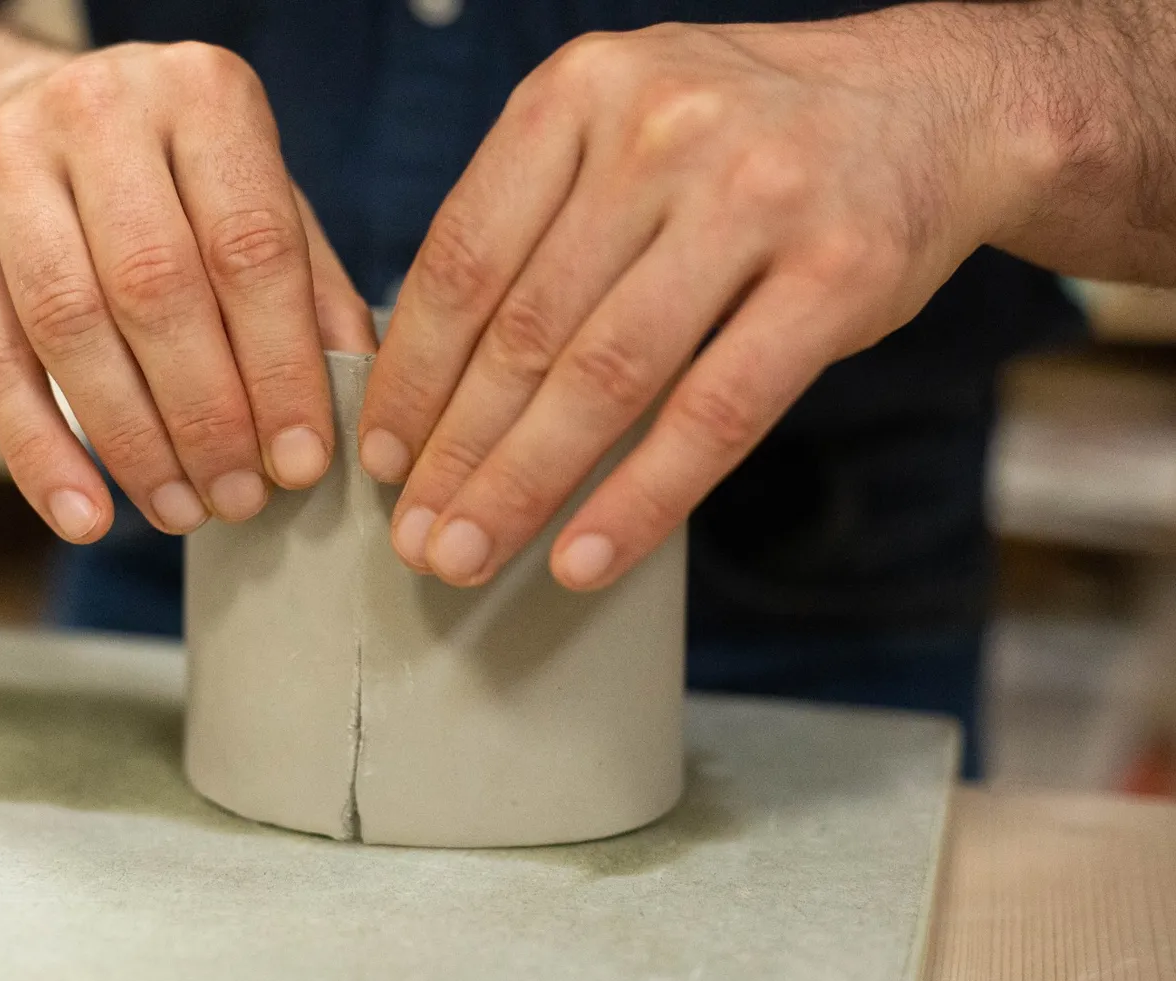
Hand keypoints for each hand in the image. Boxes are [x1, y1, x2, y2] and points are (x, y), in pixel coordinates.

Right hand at [0, 42, 373, 543]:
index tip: (301, 460)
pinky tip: (86, 516)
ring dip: (132, 441)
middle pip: (155, 289)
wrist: (23, 123)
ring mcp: (2, 162)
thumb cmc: (174, 184)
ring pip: (69, 326)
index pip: (250, 247)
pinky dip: (39, 451)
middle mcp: (96, 110)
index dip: (280, 367)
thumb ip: (311, 294)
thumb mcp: (259, 203)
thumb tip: (354, 409)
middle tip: (241, 499)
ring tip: (180, 511)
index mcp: (201, 94)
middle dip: (206, 415)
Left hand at [359, 20, 1030, 588]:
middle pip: (525, 328)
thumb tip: (438, 379)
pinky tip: (583, 557)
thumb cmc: (744, 140)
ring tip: (471, 555)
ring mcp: (755, 198)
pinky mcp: (837, 275)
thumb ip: (539, 221)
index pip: (463, 255)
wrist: (931, 106)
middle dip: (456, 450)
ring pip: (606, 377)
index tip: (382, 454)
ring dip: (524, 485)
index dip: (411, 371)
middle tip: (416, 533)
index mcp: (579, 90)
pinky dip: (639, 499)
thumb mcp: (622, 128)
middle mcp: (658, 131)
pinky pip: (714, 414)